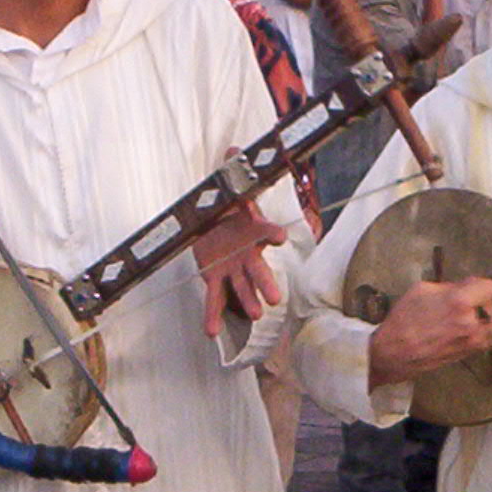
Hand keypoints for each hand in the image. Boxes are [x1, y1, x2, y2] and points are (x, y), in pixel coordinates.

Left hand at [193, 190, 287, 336]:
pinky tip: (212, 330)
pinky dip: (213, 315)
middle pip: (259, 272)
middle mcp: (248, 257)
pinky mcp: (214, 278)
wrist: (212, 221)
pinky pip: (215, 298)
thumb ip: (240, 188)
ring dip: (248, 302)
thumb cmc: (229, 210)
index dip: (272, 233)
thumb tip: (236, 161)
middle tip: (274, 298)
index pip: (267, 232)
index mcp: (254, 234)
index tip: (279, 237)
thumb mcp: (234, 195)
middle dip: (266, 285)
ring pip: (242, 289)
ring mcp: (232, 270)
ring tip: (255, 315)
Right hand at [368, 277, 491, 389]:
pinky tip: (463, 332)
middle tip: (464, 303)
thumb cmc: (404, 318)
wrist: (394, 352)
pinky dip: (480, 334)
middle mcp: (472, 322)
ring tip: (466, 318)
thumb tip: (466, 288)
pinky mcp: (469, 354)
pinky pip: (485, 340)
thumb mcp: (422, 290)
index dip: (482, 286)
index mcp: (460, 301)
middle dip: (481, 302)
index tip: (474, 287)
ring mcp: (472, 341)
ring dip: (483, 319)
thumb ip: (450, 287)